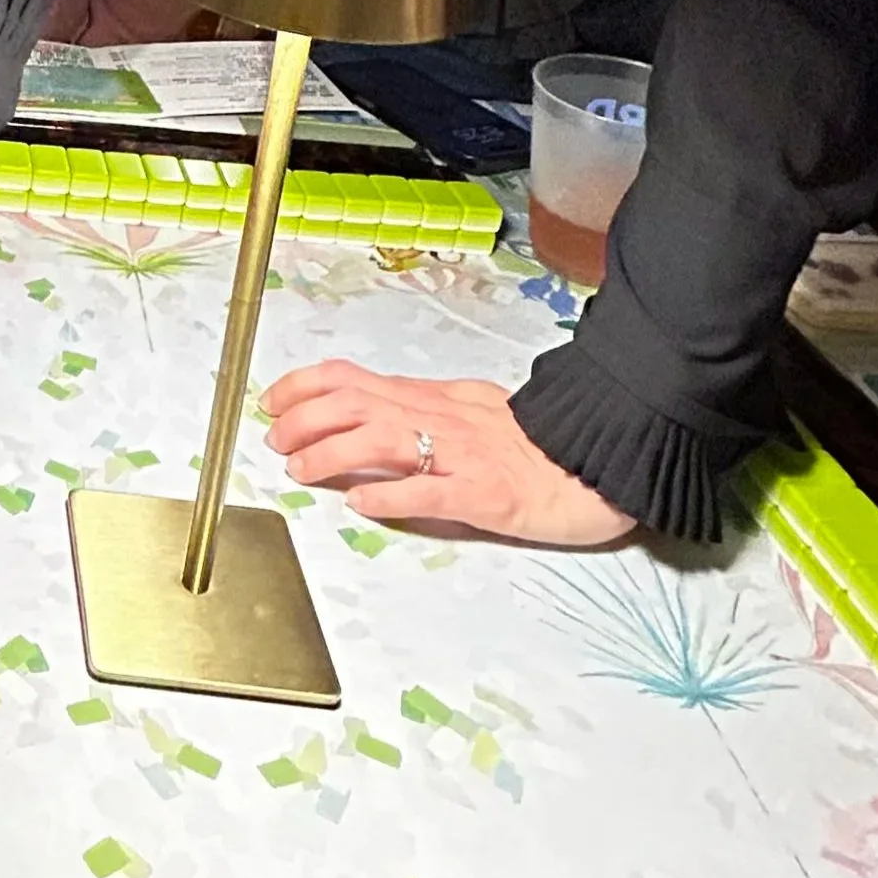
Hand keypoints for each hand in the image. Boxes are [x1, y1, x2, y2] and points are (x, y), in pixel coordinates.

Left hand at [263, 361, 634, 545]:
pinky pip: (433, 490)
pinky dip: (391, 493)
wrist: (605, 463)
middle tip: (275, 440)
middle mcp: (443, 418)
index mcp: (437, 399)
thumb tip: (371, 418)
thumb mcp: (474, 412)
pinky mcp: (487, 495)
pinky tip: (361, 500)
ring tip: (301, 468)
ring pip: (384, 439)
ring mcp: (464, 455)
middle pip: (357, 403)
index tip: (272, 400)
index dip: (304, 386)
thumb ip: (424, 414)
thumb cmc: (543, 444)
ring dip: (332, 451)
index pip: (355, 378)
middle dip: (304, 418)